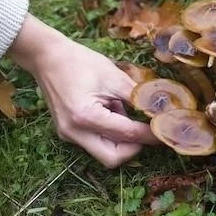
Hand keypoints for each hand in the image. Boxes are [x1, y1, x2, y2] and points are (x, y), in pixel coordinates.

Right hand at [8, 14, 157, 167]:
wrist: (47, 57)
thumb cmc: (80, 62)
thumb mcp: (114, 77)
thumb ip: (138, 98)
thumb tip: (161, 112)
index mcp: (86, 117)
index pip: (127, 135)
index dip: (150, 134)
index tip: (167, 130)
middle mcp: (74, 132)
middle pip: (113, 157)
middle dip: (134, 147)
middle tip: (147, 129)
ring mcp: (68, 135)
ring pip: (103, 152)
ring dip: (121, 139)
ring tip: (121, 110)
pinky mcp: (67, 132)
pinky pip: (94, 142)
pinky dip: (108, 133)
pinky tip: (109, 110)